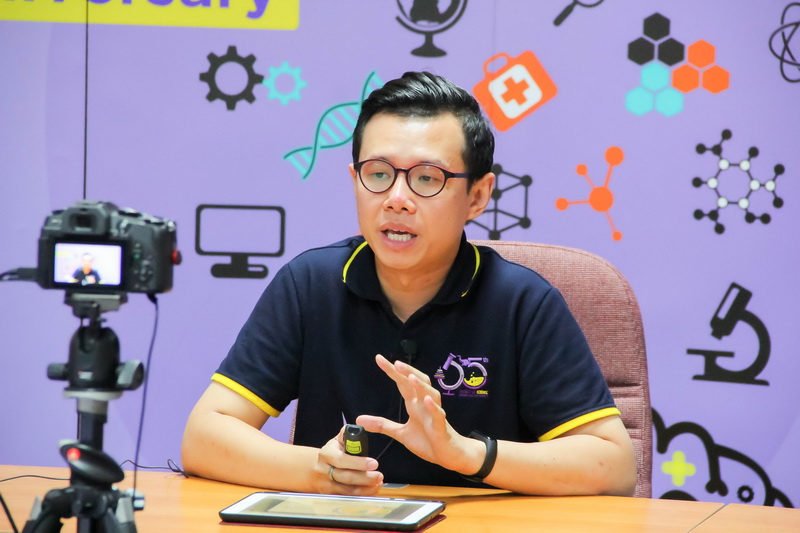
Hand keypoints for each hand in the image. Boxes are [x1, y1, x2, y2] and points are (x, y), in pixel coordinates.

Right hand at [312, 426, 382, 494]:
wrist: (314, 468)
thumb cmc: (334, 451)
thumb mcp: (338, 439)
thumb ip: (349, 434)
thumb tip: (362, 424)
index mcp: (327, 453)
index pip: (342, 459)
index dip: (358, 462)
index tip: (374, 463)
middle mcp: (323, 469)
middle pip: (346, 477)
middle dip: (365, 478)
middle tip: (380, 476)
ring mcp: (325, 484)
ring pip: (347, 490)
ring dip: (365, 488)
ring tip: (378, 483)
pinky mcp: (329, 495)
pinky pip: (347, 497)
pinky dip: (361, 494)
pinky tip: (371, 490)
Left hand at [356, 355, 483, 474]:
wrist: (448, 455)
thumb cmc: (427, 440)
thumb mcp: (400, 433)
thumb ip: (382, 424)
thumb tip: (359, 419)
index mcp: (414, 404)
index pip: (402, 383)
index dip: (392, 371)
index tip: (379, 358)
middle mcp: (424, 404)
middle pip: (417, 382)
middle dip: (407, 372)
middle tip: (396, 363)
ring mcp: (433, 414)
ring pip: (430, 394)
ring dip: (421, 385)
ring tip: (410, 378)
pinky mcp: (441, 427)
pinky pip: (438, 414)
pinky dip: (433, 406)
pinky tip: (427, 400)